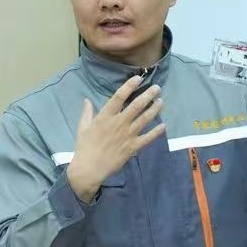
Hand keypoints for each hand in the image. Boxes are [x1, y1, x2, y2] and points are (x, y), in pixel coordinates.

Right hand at [67, 76, 165, 202]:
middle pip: (136, 105)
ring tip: (161, 101)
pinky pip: (148, 138)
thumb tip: (87, 100)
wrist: (90, 168)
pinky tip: (164, 125)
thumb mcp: (83, 127)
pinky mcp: (133, 147)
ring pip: (144, 119)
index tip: (138, 78)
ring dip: (154, 109)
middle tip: (157, 88)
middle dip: (148, 95)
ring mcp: (127, 135)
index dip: (130, 86)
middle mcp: (119, 123)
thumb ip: (87, 113)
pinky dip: (157, 131)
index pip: (119, 96)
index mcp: (105, 116)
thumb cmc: (84, 147)